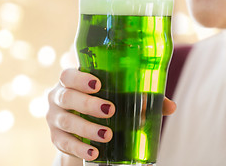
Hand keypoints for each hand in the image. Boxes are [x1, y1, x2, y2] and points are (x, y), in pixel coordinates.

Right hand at [46, 68, 176, 161]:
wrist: (82, 128)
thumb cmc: (103, 103)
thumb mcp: (117, 97)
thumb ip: (141, 98)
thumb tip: (170, 106)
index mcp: (72, 81)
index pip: (68, 75)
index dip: (79, 78)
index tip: (98, 84)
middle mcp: (58, 97)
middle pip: (66, 97)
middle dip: (88, 104)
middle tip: (110, 110)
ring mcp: (55, 118)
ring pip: (66, 121)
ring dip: (87, 129)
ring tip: (107, 135)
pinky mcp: (56, 137)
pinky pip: (64, 143)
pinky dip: (79, 148)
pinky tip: (94, 152)